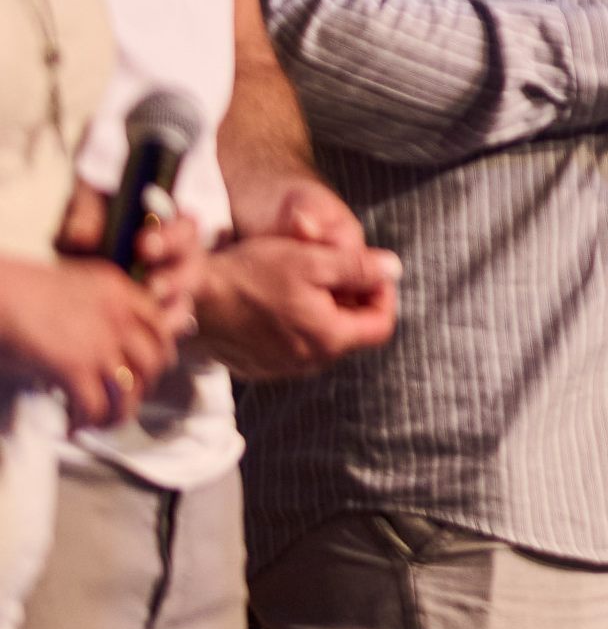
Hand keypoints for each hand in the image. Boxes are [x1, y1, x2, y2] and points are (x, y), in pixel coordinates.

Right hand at [0, 253, 182, 429]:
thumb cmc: (16, 290)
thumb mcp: (69, 288)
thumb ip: (92, 312)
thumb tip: (93, 348)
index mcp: (118, 291)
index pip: (158, 327)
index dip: (157, 355)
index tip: (146, 371)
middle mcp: (118, 315)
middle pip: (151, 363)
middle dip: (140, 388)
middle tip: (123, 400)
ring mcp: (100, 342)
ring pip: (129, 391)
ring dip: (116, 414)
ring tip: (99, 423)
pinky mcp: (75, 367)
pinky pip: (95, 405)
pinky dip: (85, 422)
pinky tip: (72, 426)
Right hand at [189, 229, 399, 378]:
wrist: (193, 296)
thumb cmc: (251, 274)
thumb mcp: (311, 260)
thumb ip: (359, 267)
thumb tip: (394, 269)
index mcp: (329, 339)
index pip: (381, 325)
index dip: (383, 295)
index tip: (370, 271)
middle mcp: (309, 363)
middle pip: (352, 333)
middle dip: (353, 301)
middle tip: (337, 271)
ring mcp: (281, 368)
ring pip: (322, 340)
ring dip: (324, 312)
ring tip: (305, 282)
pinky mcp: (258, 366)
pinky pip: (293, 346)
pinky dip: (297, 324)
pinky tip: (279, 300)